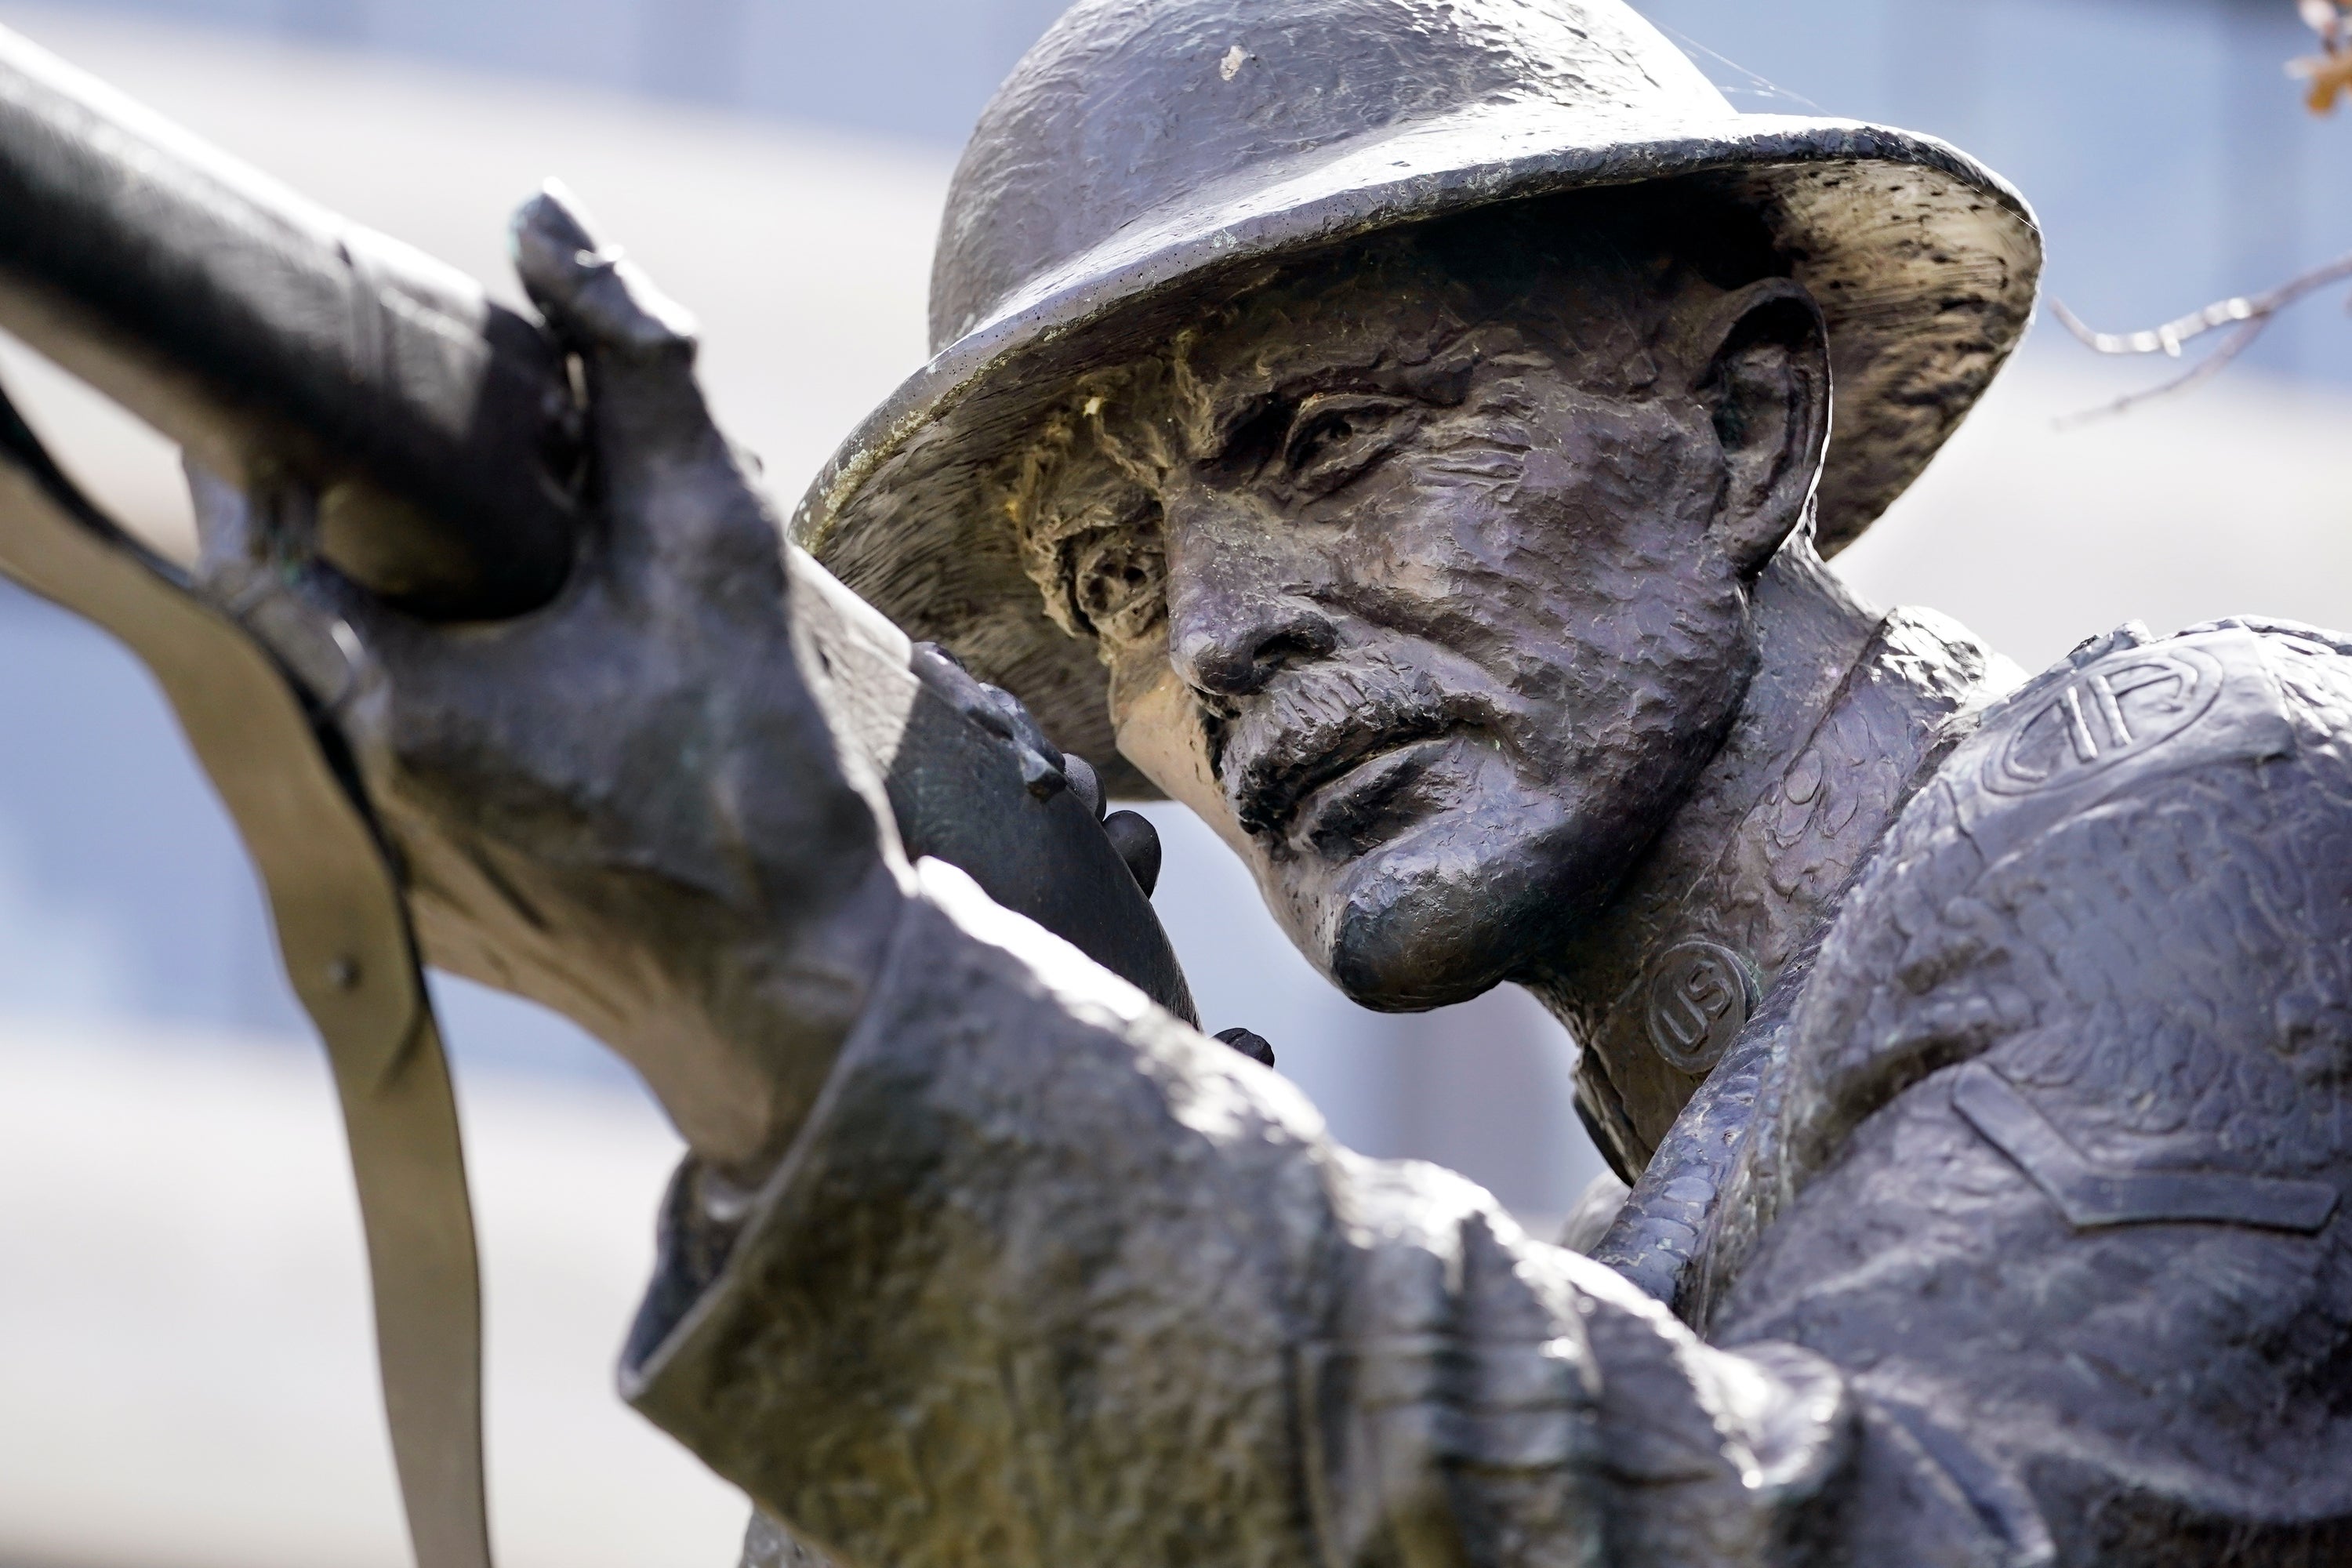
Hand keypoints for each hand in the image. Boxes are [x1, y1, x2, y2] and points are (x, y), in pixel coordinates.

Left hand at [190, 186, 908, 1180]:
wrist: (803, 999)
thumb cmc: (760, 787)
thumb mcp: (719, 555)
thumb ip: (645, 376)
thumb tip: (554, 228)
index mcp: (391, 707)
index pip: (251, 544)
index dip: (288, 462)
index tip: (362, 419)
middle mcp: (356, 804)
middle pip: (296, 628)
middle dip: (365, 549)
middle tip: (471, 506)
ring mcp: (387, 880)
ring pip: (336, 716)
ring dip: (397, 647)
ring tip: (513, 611)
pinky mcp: (430, 929)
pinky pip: (382, 798)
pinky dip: (429, 737)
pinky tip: (542, 723)